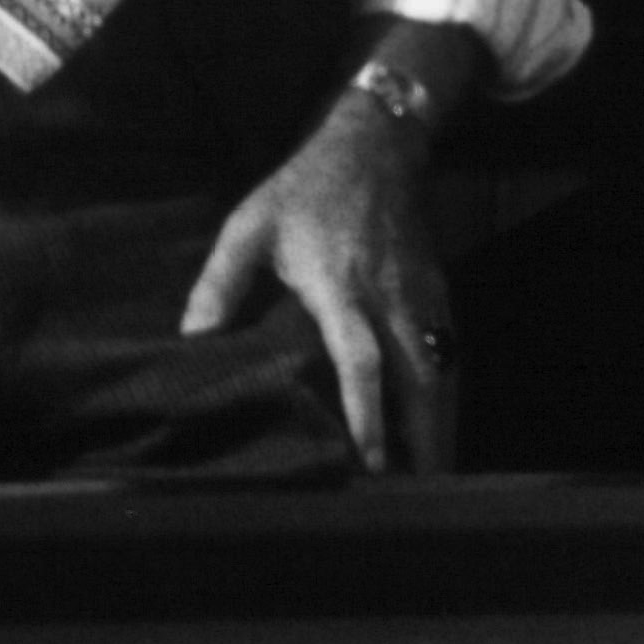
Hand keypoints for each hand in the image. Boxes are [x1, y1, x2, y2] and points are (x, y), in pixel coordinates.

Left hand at [183, 93, 456, 471]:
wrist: (375, 146)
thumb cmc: (304, 190)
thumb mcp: (249, 225)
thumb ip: (220, 283)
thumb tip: (192, 340)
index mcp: (341, 285)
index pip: (361, 359)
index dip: (367, 413)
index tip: (370, 461)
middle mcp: (391, 298)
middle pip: (420, 381)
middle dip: (423, 441)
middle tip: (417, 496)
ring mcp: (423, 298)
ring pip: (444, 373)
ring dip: (442, 427)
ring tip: (432, 480)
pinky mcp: (439, 295)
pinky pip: (451, 356)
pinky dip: (449, 398)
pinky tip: (438, 431)